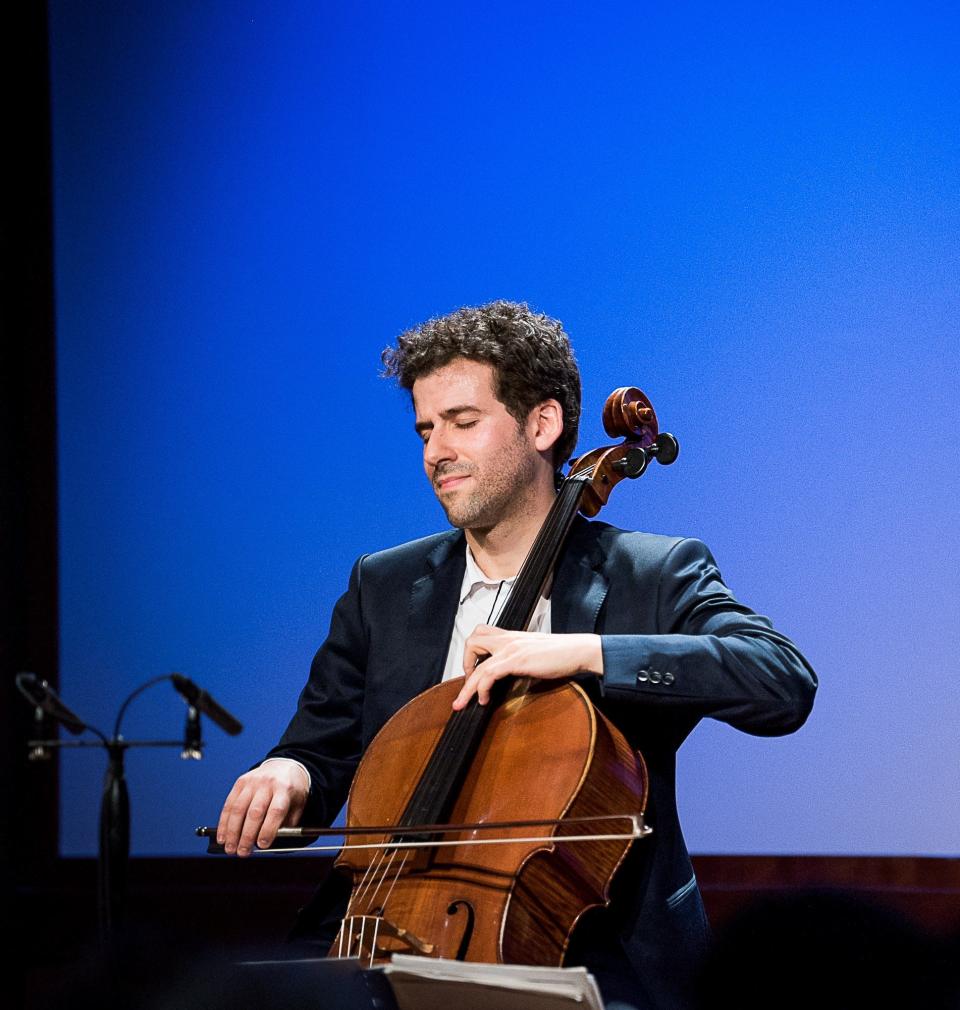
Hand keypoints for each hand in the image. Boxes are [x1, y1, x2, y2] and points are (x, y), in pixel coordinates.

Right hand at [216, 758, 308, 856]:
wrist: (283, 766)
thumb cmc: (291, 789)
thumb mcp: (298, 804)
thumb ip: (288, 824)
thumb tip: (272, 843)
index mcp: (285, 789)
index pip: (276, 810)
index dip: (268, 829)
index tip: (262, 845)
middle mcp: (267, 783)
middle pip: (255, 812)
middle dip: (247, 835)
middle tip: (243, 852)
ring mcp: (252, 782)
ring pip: (238, 809)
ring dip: (232, 832)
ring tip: (230, 848)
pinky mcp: (240, 782)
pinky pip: (229, 804)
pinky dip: (224, 822)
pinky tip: (222, 836)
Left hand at [452, 626, 602, 709]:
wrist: (578, 650)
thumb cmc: (561, 653)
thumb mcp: (534, 651)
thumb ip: (519, 657)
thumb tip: (509, 672)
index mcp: (511, 636)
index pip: (481, 633)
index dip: (472, 652)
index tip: (474, 672)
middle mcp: (508, 639)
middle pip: (472, 641)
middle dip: (464, 663)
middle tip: (470, 682)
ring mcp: (510, 649)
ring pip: (477, 664)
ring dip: (467, 686)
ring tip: (464, 702)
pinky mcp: (516, 660)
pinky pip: (488, 674)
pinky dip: (481, 689)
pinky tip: (484, 699)